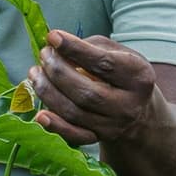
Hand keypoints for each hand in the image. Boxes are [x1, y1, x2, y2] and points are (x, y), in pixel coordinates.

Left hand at [27, 30, 164, 149]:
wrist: (139, 112)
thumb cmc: (123, 73)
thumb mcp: (119, 53)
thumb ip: (91, 46)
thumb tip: (57, 48)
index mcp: (139, 77)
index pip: (104, 63)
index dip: (75, 49)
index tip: (52, 37)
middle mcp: (128, 105)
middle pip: (86, 92)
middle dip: (58, 71)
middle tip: (44, 55)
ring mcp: (113, 126)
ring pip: (75, 112)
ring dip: (48, 92)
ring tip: (35, 73)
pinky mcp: (99, 138)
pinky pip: (74, 136)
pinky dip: (55, 127)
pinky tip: (40, 114)